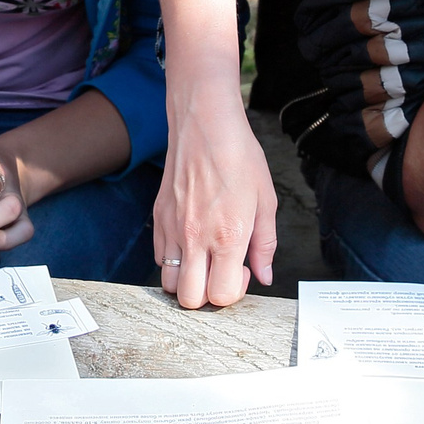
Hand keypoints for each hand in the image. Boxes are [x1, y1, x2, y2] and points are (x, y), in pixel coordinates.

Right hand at [155, 84, 276, 308]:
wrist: (205, 125)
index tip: (240, 270)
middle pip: (188, 299)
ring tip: (204, 259)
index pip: (220, 295)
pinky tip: (190, 242)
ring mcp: (172, 229)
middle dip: (207, 295)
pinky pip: (159, 257)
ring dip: (186, 280)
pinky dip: (173, 260)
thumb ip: (265, 244)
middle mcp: (195, 238)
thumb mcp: (266, 200)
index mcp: (228, 236)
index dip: (233, 292)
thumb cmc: (238, 156)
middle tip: (221, 270)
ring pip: (168, 283)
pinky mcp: (158, 218)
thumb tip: (263, 274)